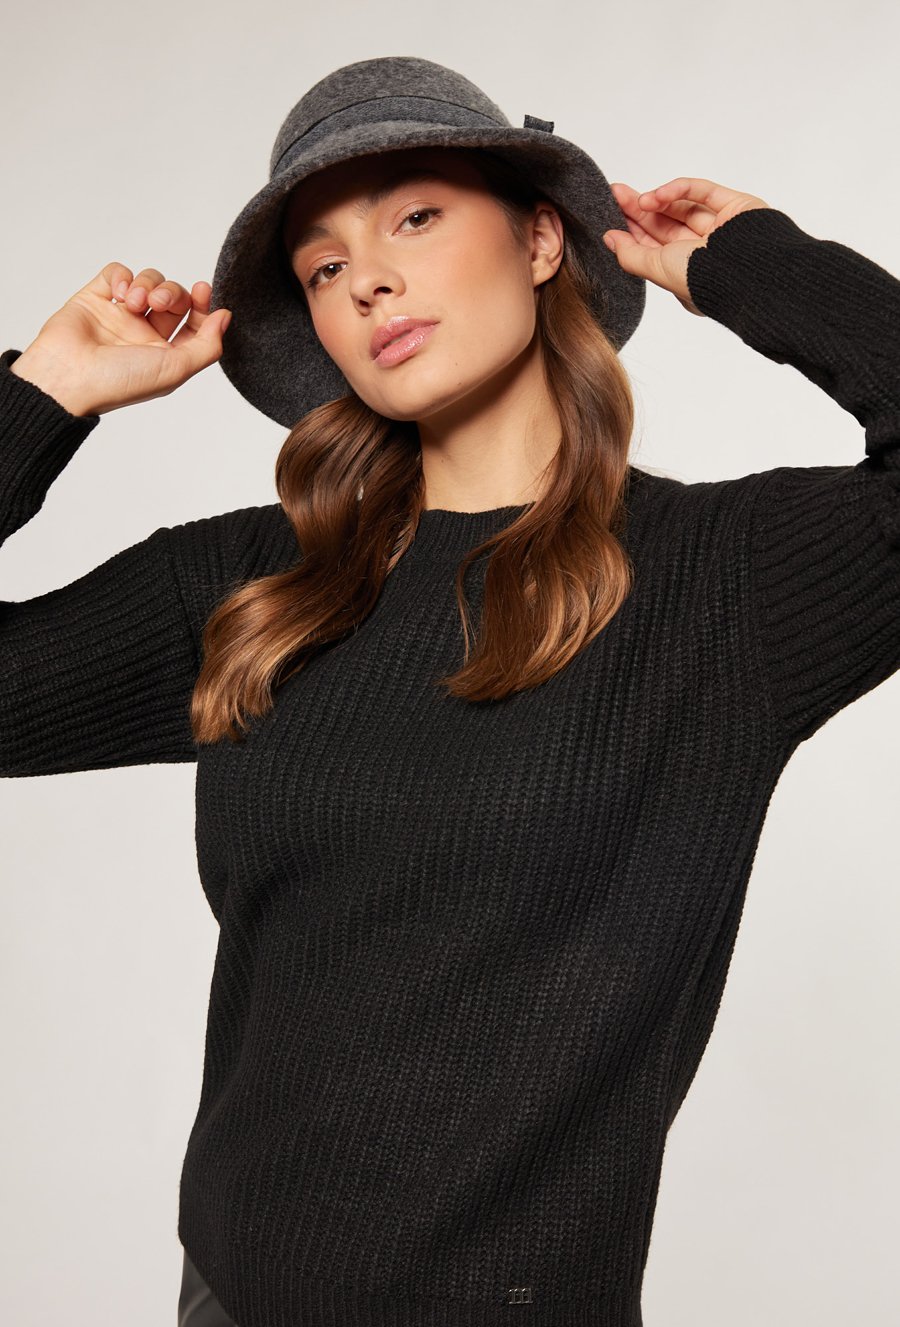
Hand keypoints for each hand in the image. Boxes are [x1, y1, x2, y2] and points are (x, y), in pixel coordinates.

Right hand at [10, 262, 231, 415]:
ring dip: (147, 284)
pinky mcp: (95, 298)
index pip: (194, 321)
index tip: (203, 290)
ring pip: (147, 281)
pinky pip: (116, 273)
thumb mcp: (177, 369)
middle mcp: (144, 334)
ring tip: (134, 303)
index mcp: (165, 353)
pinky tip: (119, 294)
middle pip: (173, 296)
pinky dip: (122, 276)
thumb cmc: (120, 382)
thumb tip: (225, 317)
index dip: (202, 304)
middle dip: (172, 292)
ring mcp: (119, 315)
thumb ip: (207, 345)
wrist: (69, 376)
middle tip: (159, 302)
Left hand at [603, 177, 771, 316]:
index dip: (633, 232)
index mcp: (687, 273)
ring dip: (657, 199)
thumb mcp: (657, 270)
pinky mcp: (734, 205)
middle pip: (666, 224)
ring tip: (635, 199)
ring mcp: (721, 228)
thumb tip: (609, 239)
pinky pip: (703, 191)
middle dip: (640, 210)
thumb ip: (630, 256)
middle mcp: (705, 252)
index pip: (655, 248)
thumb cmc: (702, 279)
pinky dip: (679, 189)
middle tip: (617, 194)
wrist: (746, 270)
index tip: (611, 218)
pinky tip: (657, 195)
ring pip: (683, 206)